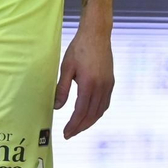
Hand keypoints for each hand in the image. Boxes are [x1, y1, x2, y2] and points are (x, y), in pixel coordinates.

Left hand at [54, 21, 114, 138]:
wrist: (97, 34)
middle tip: (70, 134)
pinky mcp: (111, 81)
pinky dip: (98, 112)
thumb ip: (62, 88)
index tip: (65, 133)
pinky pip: (105, 103)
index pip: (81, 112)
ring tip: (78, 127)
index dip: (73, 125)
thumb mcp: (66, 67)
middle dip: (80, 127)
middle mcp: (101, 87)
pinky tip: (90, 114)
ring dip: (89, 121)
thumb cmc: (79, 48)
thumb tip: (57, 107)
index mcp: (89, 84)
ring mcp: (108, 84)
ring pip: (100, 111)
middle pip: (91, 115)